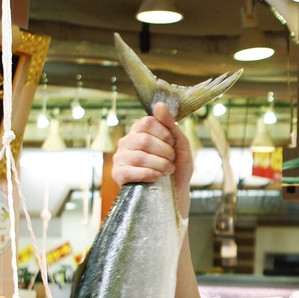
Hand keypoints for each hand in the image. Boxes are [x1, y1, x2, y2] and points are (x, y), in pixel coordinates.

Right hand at [113, 102, 193, 216]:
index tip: (172, 144)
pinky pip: (131, 171)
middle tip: (171, 161)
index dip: (165, 134)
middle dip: (165, 152)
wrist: (175, 192)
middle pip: (144, 139)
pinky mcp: (118, 174)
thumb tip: (159, 105)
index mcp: (140, 131)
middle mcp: (127, 142)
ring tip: (167, 171)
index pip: (148, 122)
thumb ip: (171, 124)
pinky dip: (150, 174)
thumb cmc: (177, 167)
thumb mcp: (180, 144)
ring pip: (139, 156)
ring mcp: (120, 158)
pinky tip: (157, 178)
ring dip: (160, 165)